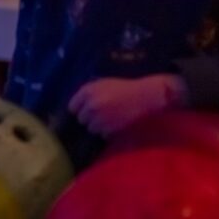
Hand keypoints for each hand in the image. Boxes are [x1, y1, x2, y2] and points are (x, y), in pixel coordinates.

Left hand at [68, 75, 187, 137]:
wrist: (146, 97)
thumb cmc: (125, 88)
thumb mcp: (103, 84)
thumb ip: (88, 94)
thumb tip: (75, 108)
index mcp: (88, 90)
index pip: (72, 107)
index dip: (79, 109)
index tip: (85, 110)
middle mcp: (91, 105)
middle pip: (81, 119)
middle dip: (89, 118)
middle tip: (102, 113)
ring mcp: (99, 118)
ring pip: (91, 128)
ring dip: (98, 126)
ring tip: (111, 118)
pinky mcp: (109, 129)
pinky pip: (102, 134)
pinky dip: (108, 131)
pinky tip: (117, 123)